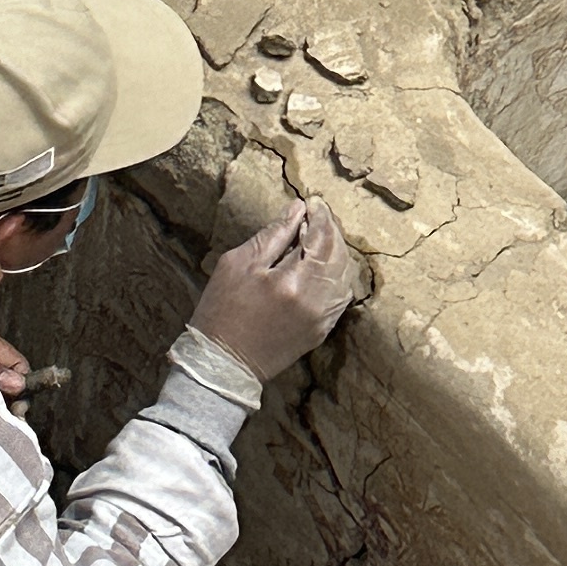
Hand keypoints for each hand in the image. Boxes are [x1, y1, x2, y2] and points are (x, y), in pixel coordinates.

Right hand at [192, 203, 356, 381]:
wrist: (223, 363)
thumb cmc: (222, 310)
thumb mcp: (238, 264)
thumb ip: (273, 234)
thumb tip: (298, 209)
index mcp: (291, 282)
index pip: (321, 237)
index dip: (321, 215)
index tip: (313, 202)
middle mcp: (314, 301)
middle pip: (338, 255)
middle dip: (331, 230)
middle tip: (317, 216)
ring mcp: (321, 320)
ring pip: (345, 275)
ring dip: (336, 252)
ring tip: (319, 237)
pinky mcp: (322, 331)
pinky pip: (340, 297)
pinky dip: (336, 275)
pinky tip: (322, 265)